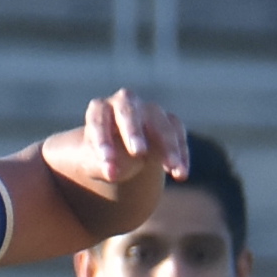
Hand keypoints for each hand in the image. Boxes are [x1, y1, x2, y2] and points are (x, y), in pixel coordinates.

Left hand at [45, 89, 191, 199]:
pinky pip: (177, 131)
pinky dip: (181, 152)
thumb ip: (101, 167)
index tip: (107, 161)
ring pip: (160, 122)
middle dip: (133, 131)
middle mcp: (124, 103)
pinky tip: (181, 173)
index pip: (98, 121)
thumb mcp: (95, 163)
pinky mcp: (168, 120)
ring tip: (173, 168)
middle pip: (128, 111)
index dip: (102, 140)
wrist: (122, 153)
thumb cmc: (104, 156)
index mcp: (100, 111)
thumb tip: (112, 173)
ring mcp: (148, 110)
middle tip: (138, 153)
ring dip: (168, 145)